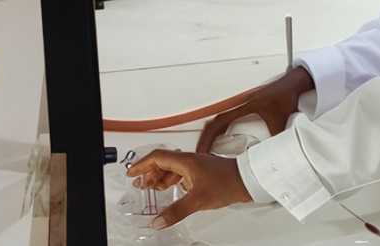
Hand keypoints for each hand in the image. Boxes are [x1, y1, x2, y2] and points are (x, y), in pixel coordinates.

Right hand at [126, 150, 249, 228]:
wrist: (247, 180)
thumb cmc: (227, 182)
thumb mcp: (198, 200)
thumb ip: (176, 211)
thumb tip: (158, 221)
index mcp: (186, 161)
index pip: (157, 157)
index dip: (142, 165)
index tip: (132, 172)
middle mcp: (190, 160)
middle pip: (163, 162)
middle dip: (149, 172)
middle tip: (139, 183)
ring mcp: (197, 165)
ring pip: (172, 167)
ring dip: (160, 176)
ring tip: (152, 187)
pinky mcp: (202, 172)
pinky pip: (181, 173)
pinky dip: (172, 180)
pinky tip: (172, 189)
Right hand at [196, 67, 313, 153]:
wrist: (293, 83)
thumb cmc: (286, 95)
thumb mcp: (282, 120)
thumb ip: (277, 139)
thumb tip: (274, 157)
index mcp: (244, 106)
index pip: (219, 123)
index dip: (208, 138)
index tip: (202, 151)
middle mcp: (240, 105)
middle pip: (214, 123)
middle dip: (204, 139)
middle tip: (200, 154)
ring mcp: (241, 105)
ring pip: (219, 120)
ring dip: (210, 134)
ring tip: (205, 150)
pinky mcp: (246, 106)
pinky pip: (227, 119)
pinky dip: (220, 129)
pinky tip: (221, 139)